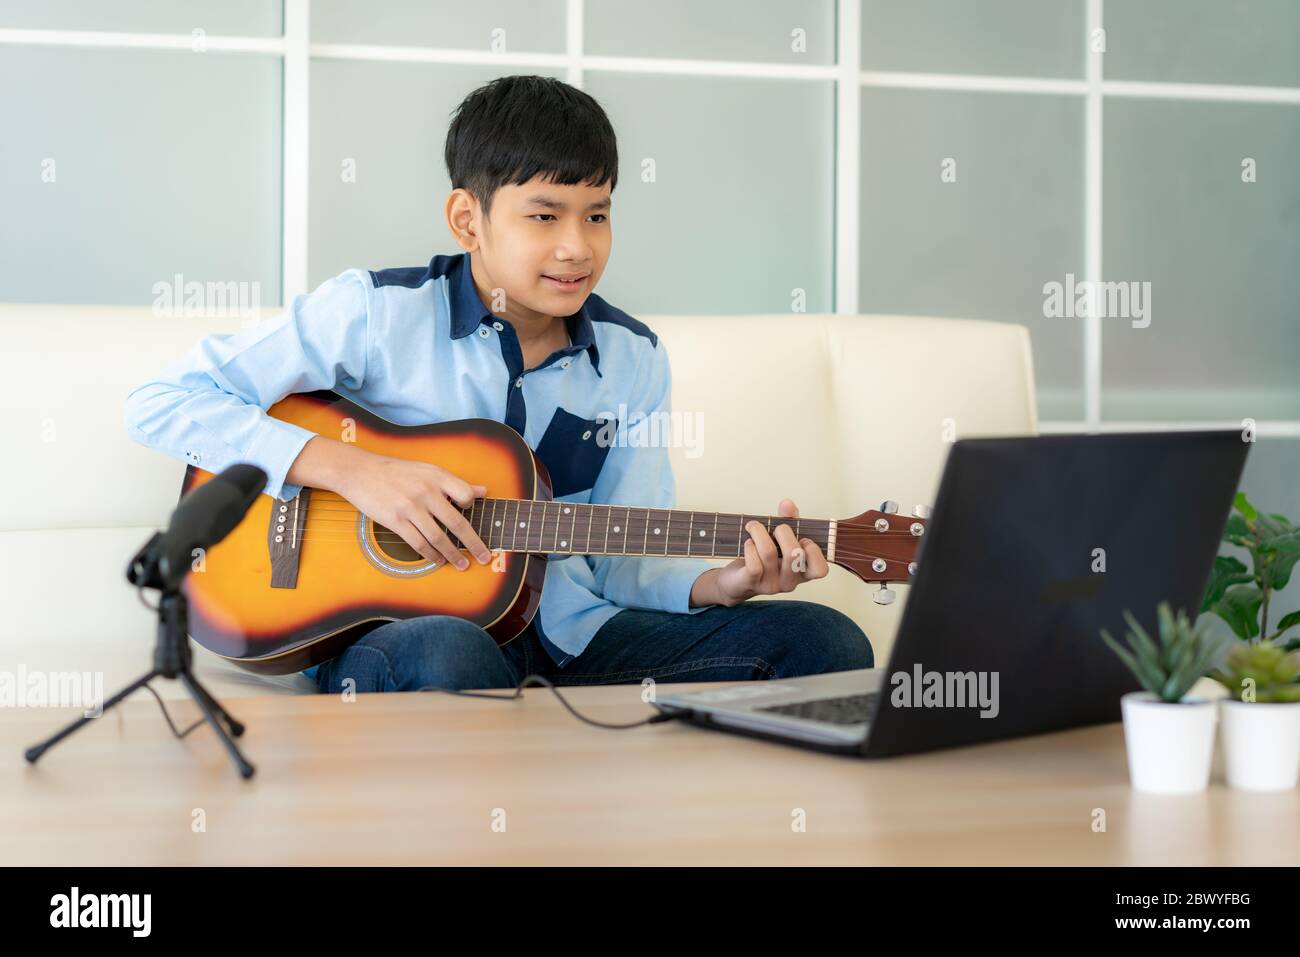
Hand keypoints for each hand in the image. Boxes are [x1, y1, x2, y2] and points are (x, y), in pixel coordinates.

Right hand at [337, 450, 491, 570]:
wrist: (360, 471)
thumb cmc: (397, 472)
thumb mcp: (427, 470)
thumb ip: (454, 483)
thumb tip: (482, 492)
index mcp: (436, 476)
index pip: (465, 494)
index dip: (472, 506)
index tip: (474, 515)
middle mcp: (426, 491)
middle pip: (457, 523)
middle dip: (474, 543)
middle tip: (485, 557)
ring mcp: (410, 507)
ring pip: (438, 537)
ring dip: (453, 554)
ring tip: (462, 564)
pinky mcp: (395, 520)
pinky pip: (418, 543)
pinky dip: (431, 554)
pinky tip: (438, 560)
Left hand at [704, 498, 829, 606]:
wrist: (737, 579)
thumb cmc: (764, 557)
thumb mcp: (781, 538)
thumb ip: (789, 520)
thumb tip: (788, 504)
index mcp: (802, 572)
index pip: (820, 570)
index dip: (814, 551)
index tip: (803, 538)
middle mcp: (789, 582)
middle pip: (794, 554)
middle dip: (784, 532)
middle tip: (776, 528)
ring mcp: (771, 585)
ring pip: (769, 553)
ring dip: (759, 533)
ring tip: (754, 527)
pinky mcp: (751, 583)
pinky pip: (754, 564)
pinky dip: (750, 547)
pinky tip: (748, 543)